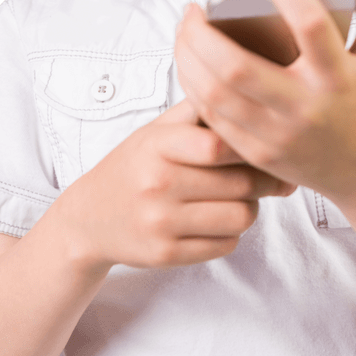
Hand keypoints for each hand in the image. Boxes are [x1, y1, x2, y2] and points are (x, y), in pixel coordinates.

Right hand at [68, 98, 294, 269]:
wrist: (89, 218)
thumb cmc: (136, 166)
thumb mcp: (157, 129)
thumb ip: (199, 110)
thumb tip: (252, 101)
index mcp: (157, 146)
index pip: (216, 146)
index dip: (248, 147)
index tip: (260, 147)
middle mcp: (156, 184)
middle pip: (241, 184)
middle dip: (263, 180)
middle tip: (267, 176)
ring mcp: (160, 223)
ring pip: (241, 217)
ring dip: (250, 208)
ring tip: (238, 199)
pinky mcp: (166, 254)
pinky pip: (227, 245)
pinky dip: (231, 233)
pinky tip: (216, 221)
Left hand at [174, 0, 355, 205]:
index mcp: (339, 77)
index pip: (309, 24)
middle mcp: (306, 107)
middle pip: (237, 67)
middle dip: (201, 32)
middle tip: (192, 8)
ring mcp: (278, 135)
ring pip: (214, 94)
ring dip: (188, 58)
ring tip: (184, 31)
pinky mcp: (259, 153)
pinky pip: (213, 117)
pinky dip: (194, 87)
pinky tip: (189, 64)